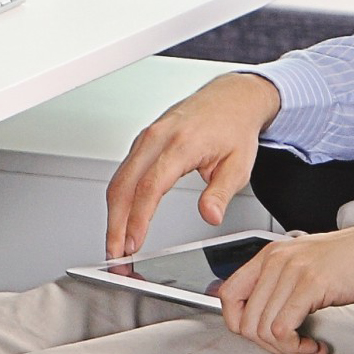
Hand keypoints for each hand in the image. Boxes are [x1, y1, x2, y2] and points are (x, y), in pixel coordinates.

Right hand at [106, 72, 282, 258]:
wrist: (231, 98)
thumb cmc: (234, 127)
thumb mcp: (239, 165)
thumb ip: (221, 193)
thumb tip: (210, 216)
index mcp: (181, 144)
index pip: (150, 187)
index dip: (138, 218)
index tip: (133, 243)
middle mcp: (157, 138)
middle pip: (123, 186)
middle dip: (115, 224)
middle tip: (116, 254)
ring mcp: (146, 138)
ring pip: (118, 180)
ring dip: (113, 215)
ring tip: (117, 244)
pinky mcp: (143, 142)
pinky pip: (123, 172)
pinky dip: (118, 199)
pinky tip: (122, 218)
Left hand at [214, 210, 353, 353]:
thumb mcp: (310, 266)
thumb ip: (285, 284)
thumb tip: (267, 317)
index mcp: (271, 255)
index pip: (228, 295)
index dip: (240, 325)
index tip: (265, 336)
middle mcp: (276, 260)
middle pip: (243, 319)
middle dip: (266, 345)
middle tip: (293, 347)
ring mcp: (292, 271)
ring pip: (261, 329)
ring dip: (284, 349)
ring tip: (306, 347)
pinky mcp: (311, 284)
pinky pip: (282, 330)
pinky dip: (296, 348)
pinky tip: (314, 345)